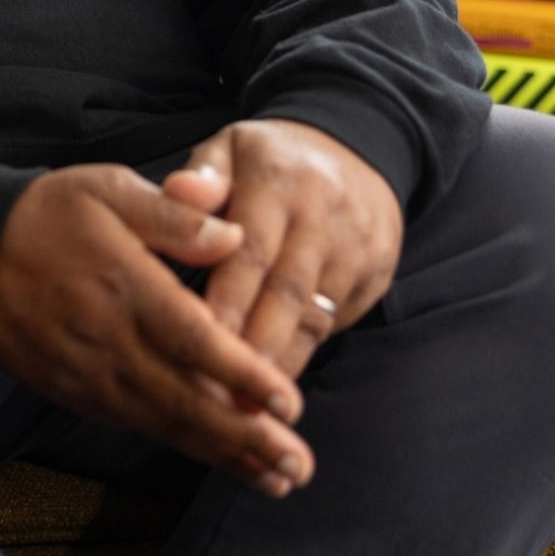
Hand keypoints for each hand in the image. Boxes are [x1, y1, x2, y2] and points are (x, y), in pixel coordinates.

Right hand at [0, 165, 317, 497]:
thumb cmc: (48, 215)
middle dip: (246, 437)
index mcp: (125, 285)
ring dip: (223, 453)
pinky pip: (137, 425)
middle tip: (298, 463)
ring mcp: (90, 373)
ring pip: (165, 423)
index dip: (242, 376)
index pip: (193, 340)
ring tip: (276, 476)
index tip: (289, 404)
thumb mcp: (108, 188)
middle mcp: (110, 340)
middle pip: (186, 398)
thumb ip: (174, 212)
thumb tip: (236, 236)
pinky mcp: (76, 391)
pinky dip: (183, 445)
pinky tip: (222, 458)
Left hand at [162, 119, 402, 381]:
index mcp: (277, 180)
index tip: (199, 341)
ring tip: (244, 406)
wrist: (357, 151)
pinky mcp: (374, 274)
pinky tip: (272, 387)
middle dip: (253, 347)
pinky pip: (335, 324)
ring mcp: (355, 247)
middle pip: (287, 292)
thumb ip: (202, 176)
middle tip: (219, 394)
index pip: (251, 248)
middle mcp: (322, 215)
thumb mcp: (231, 149)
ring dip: (279, 365)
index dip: (228, 300)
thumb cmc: (269, 162)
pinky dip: (302, 355)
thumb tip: (180, 191)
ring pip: (314, 317)